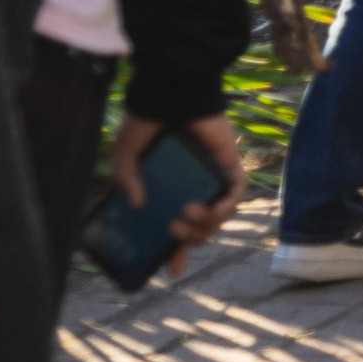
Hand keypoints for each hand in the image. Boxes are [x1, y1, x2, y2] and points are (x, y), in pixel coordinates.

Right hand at [108, 113, 248, 276]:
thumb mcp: (125, 155)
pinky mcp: (230, 163)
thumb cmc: (146, 122)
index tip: (170, 269)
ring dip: (206, 223)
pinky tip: (215, 208)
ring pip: (219, 215)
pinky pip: (237, 191)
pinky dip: (228, 204)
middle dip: (190, 238)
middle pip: (200, 227)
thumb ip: (126, 179)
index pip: (175, 228)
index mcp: (168, 191)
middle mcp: (191, 187)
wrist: (170, 92)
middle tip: (174, 229)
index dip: (174, 251)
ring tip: (188, 212)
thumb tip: (136, 205)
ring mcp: (212, 177)